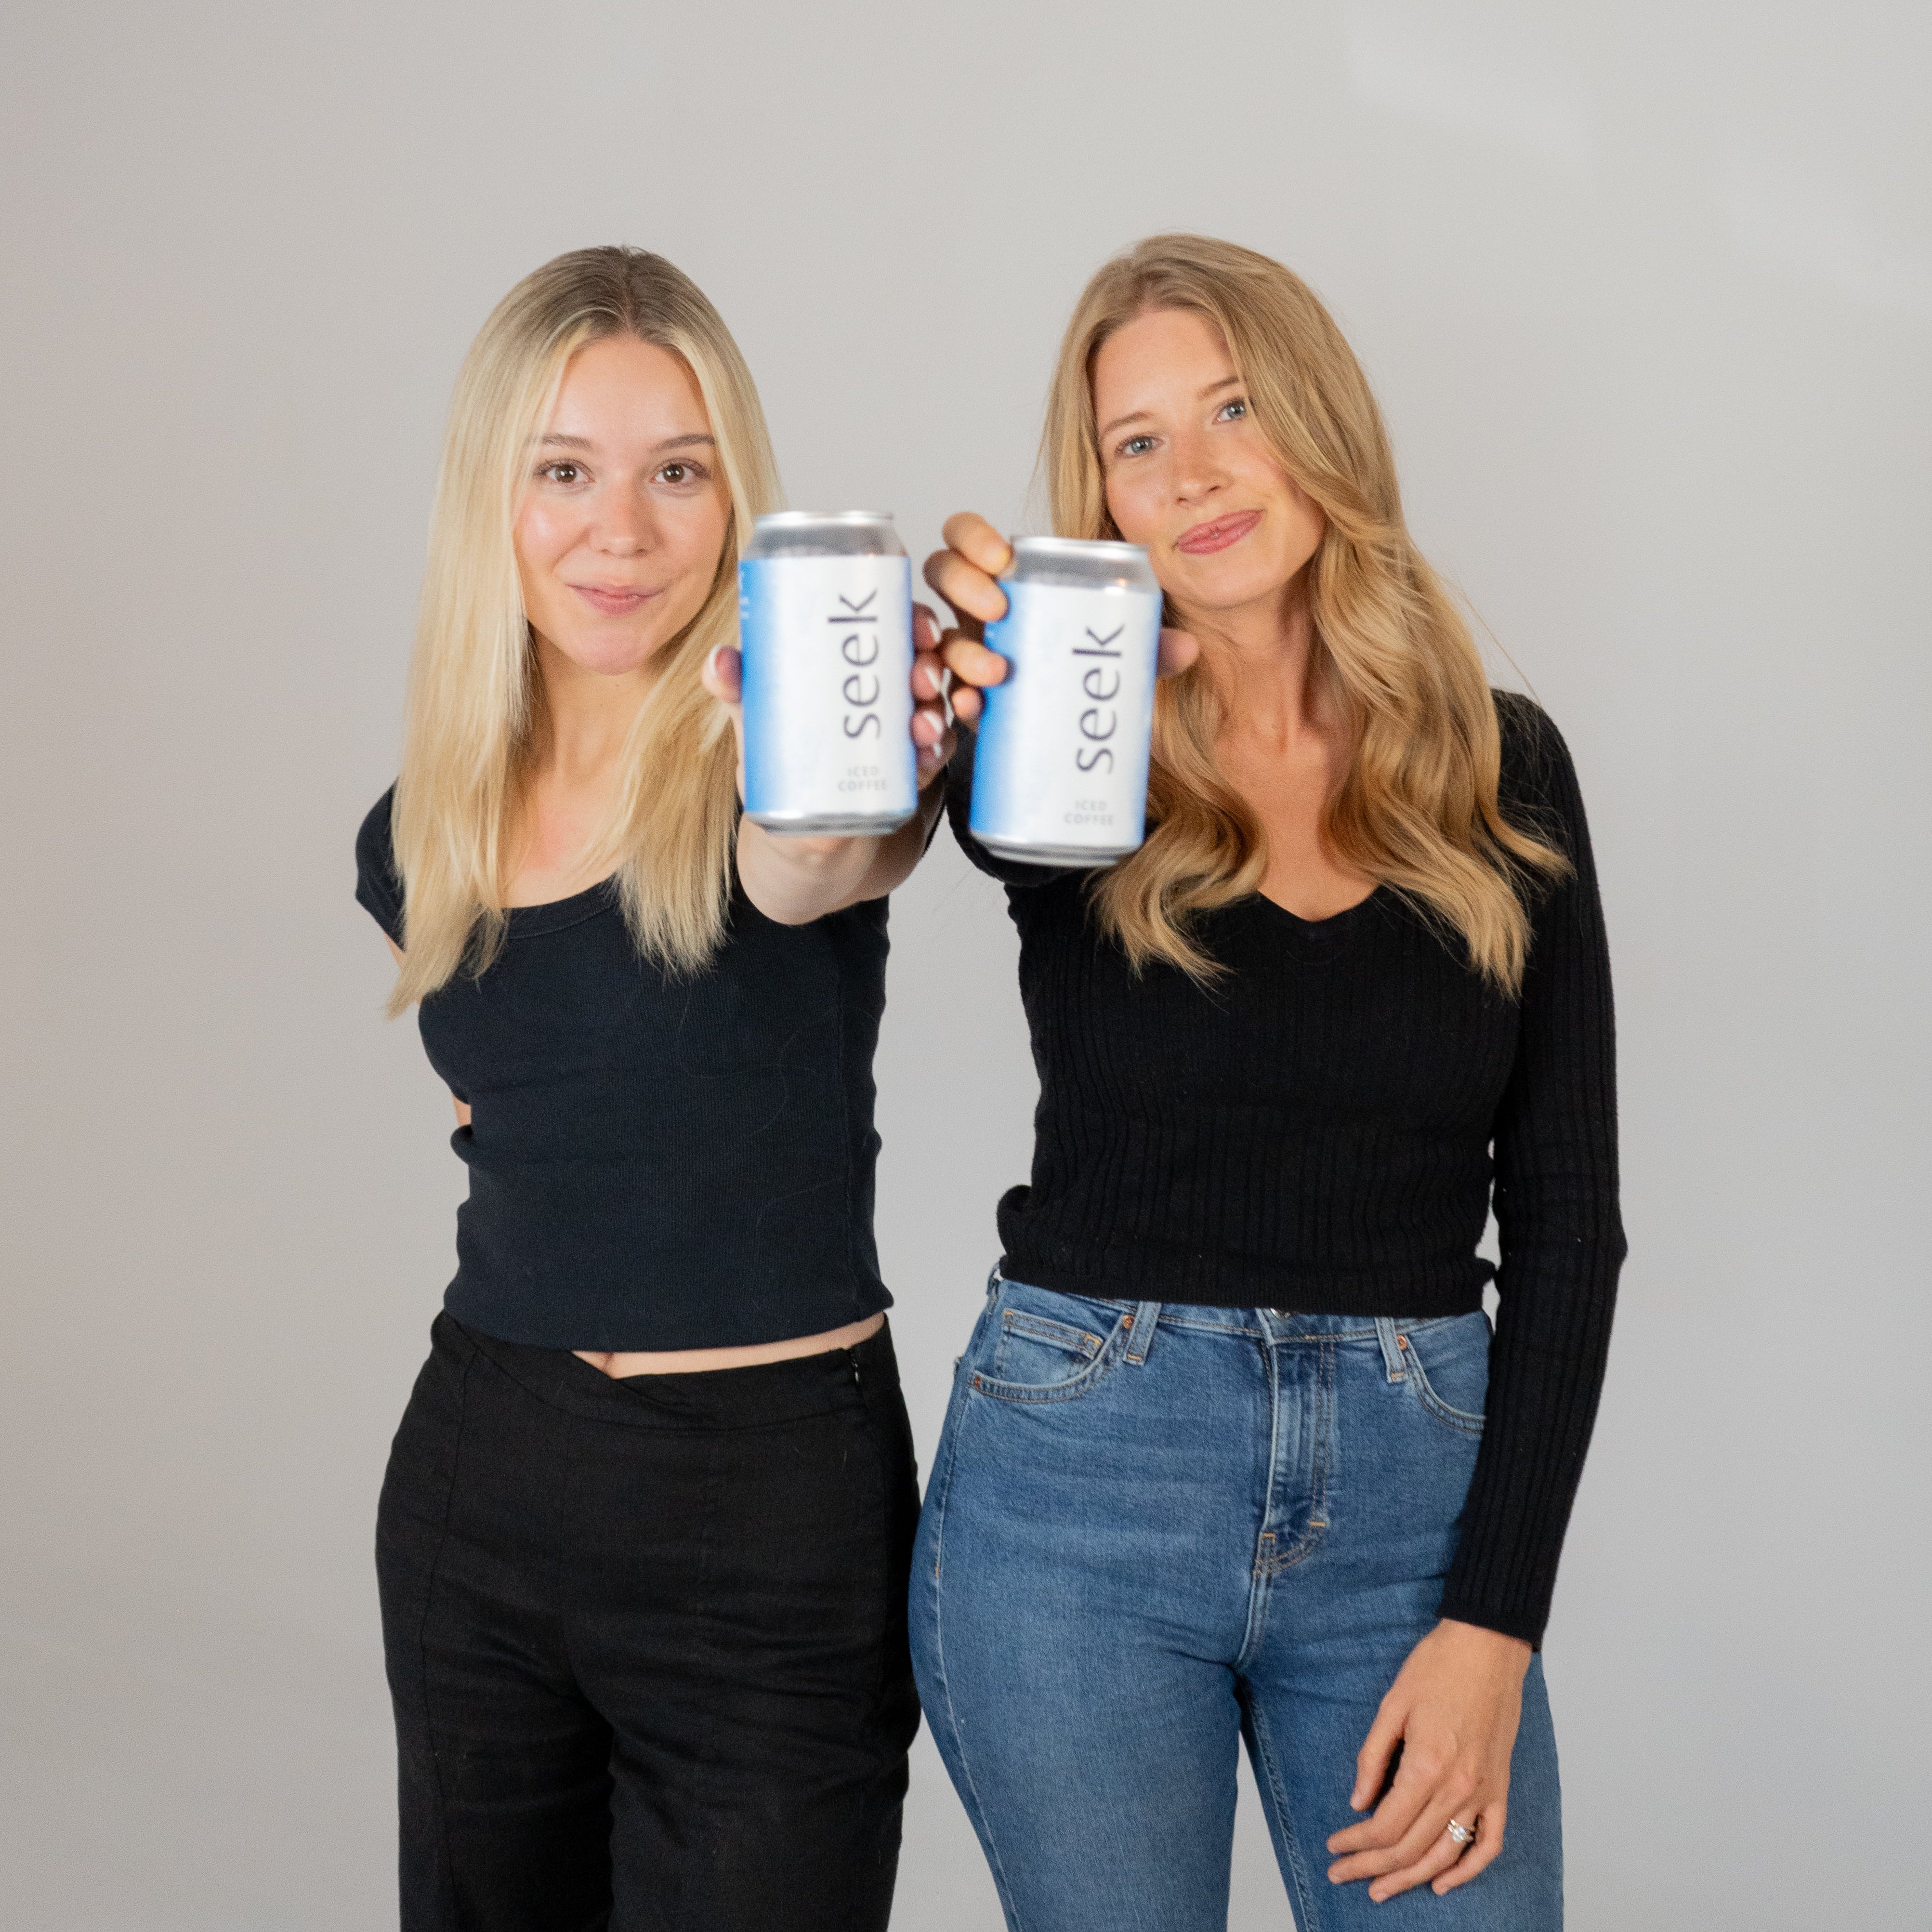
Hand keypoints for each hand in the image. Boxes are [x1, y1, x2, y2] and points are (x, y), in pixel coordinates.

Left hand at [702, 602, 953, 794]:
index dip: (916, 621)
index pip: (897, 627)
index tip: (918, 627)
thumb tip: (719, 662)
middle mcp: (887, 689)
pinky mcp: (908, 772)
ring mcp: (900, 731)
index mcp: (857, 661)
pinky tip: (927, 757)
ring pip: (933, 710)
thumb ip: (738, 688)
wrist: (797, 828)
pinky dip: (935, 755)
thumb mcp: (757, 715)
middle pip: (924, 665)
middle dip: (930, 667)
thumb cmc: (778, 753)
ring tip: (922, 724)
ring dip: (935, 712)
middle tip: (920, 678)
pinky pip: (932, 758)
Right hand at [922, 510, 1200, 723]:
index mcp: (1006, 577)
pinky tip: (974, 708)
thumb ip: (1147, 642)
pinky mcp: (970, 696)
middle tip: (1000, 609)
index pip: (967, 535)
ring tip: (997, 670)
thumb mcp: (1118, 644)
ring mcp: (967, 650)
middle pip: (943, 574)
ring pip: (942, 638)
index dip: (971, 537)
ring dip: (962, 650)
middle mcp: (975, 608)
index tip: (1002, 559)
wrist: (1071, 720)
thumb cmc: (1086, 660)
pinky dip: (959, 700)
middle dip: (963, 585)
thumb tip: (1187, 647)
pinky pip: (952, 694)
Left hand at [1325, 1619, 1531, 1901]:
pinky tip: (1443, 1882)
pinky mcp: (1500, 1788)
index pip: (1385, 1826)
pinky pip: (1489, 1844)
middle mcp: (1458, 1788)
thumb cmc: (1437, 1667)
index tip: (1334, 1848)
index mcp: (1426, 1766)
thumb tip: (1357, 1803)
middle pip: (1410, 1847)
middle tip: (1344, 1874)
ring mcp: (1484, 1792)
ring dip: (1412, 1877)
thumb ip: (1372, 1758)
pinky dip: (1467, 1870)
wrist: (1487, 1647)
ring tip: (1382, 1888)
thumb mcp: (1391, 1705)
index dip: (1356, 1844)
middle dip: (1372, 1867)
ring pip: (1446, 1854)